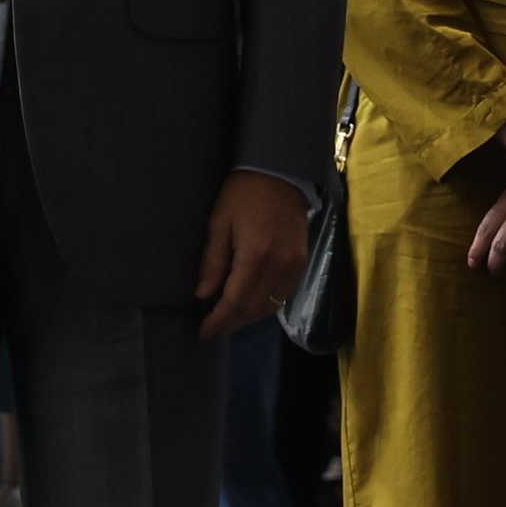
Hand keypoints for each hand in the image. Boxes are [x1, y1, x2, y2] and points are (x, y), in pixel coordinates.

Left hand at [195, 172, 309, 338]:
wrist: (281, 174)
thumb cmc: (242, 195)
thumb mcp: (219, 223)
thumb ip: (212, 262)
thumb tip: (203, 296)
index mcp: (255, 255)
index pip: (235, 300)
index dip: (219, 320)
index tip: (203, 332)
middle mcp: (279, 265)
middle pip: (254, 308)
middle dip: (232, 322)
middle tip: (212, 328)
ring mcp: (294, 266)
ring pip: (271, 306)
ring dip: (248, 317)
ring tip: (228, 319)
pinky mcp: (302, 263)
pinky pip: (283, 295)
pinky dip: (265, 305)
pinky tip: (249, 304)